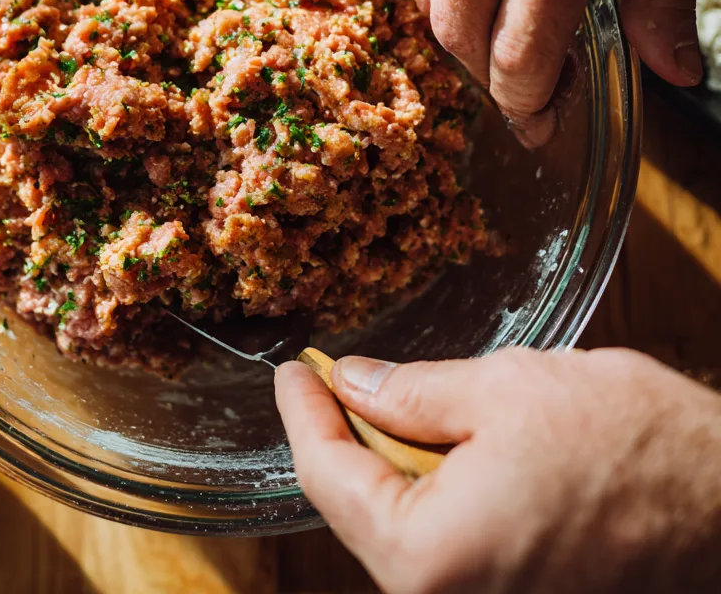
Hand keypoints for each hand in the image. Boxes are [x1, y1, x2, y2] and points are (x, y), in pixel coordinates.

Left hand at [276, 347, 720, 592]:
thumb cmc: (636, 449)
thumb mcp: (504, 390)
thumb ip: (412, 392)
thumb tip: (355, 384)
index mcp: (431, 557)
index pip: (327, 478)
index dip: (303, 414)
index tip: (294, 372)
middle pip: (358, 510)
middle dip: (344, 438)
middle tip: (335, 379)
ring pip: (402, 530)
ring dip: (391, 465)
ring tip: (397, 406)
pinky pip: (448, 548)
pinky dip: (433, 494)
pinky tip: (445, 448)